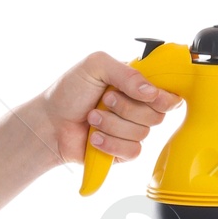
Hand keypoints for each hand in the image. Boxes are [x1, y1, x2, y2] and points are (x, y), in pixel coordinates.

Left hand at [35, 51, 182, 169]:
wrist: (49, 123)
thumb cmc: (69, 92)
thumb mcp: (95, 66)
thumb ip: (127, 72)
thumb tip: (151, 92)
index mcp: (137, 85)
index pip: (168, 93)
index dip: (162, 97)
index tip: (145, 95)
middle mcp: (137, 107)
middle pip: (157, 115)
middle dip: (126, 108)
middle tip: (104, 100)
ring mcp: (131, 131)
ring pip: (142, 134)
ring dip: (113, 125)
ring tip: (92, 118)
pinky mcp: (123, 152)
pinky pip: (132, 151)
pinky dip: (111, 144)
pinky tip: (95, 138)